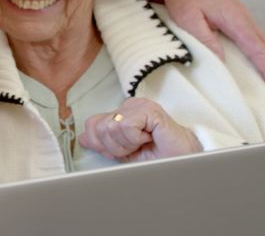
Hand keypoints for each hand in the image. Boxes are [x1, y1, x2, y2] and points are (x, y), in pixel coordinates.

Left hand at [80, 98, 201, 161]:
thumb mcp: (124, 151)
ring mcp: (138, 105)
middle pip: (99, 128)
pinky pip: (125, 126)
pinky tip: (149, 138)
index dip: (101, 144)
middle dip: (115, 147)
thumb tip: (82, 138)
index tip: (123, 151)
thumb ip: (104, 143)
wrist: (182, 160)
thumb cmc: (157, 155)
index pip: (92, 124)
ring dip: (126, 144)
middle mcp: (128, 105)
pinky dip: (135, 139)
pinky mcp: (148, 109)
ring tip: (143, 143)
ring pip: (110, 127)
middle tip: (136, 147)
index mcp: (121, 113)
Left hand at [160, 0, 264, 93]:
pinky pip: (254, 37)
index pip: (258, 49)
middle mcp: (243, 17)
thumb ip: (206, 40)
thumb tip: (222, 61)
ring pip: (264, 42)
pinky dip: (264, 51)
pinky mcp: (234, 15)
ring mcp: (240, 15)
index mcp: (235, 18)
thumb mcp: (188, 19)